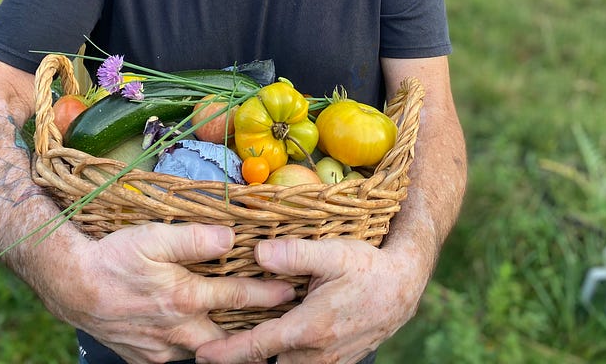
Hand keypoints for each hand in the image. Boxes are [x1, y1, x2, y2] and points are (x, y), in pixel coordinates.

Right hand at [43, 222, 296, 363]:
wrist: (72, 286)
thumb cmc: (113, 256)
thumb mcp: (153, 236)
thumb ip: (194, 239)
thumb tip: (230, 238)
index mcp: (184, 298)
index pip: (237, 297)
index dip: (267, 293)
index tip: (292, 289)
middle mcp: (179, 330)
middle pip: (229, 334)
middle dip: (255, 327)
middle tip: (279, 317)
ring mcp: (163, 350)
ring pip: (206, 349)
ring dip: (227, 338)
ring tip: (247, 327)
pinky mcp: (148, 358)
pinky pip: (181, 356)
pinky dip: (198, 347)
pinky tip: (202, 335)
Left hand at [195, 237, 425, 363]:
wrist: (404, 286)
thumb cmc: (367, 266)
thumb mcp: (333, 253)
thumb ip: (295, 253)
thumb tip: (258, 253)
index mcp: (309, 328)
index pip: (258, 346)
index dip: (228, 353)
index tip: (202, 356)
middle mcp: (316, 353)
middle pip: (270, 361)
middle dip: (245, 355)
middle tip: (216, 344)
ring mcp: (329, 361)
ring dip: (268, 354)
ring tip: (245, 341)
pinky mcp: (338, 361)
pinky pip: (305, 363)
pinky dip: (288, 355)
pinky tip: (280, 337)